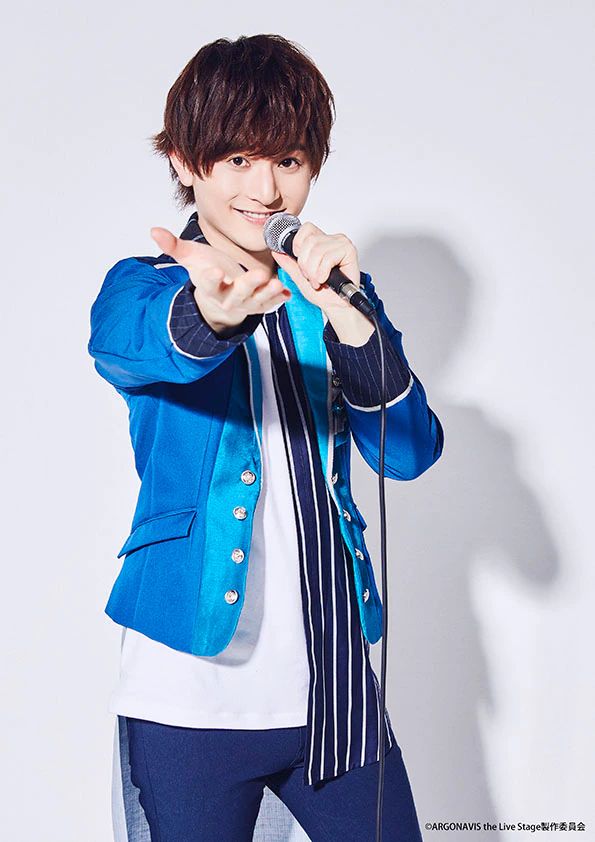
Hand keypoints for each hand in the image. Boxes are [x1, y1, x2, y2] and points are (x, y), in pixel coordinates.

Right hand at [150, 227, 291, 332]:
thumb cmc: (209, 270)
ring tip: (278, 285)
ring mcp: (246, 303)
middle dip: (247, 286)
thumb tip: (153, 230)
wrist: (223, 295)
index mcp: (210, 286)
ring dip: (268, 294)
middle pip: (237, 294)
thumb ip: (174, 246)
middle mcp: (228, 297)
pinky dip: (279, 299)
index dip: (210, 278)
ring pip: (257, 301)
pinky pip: (271, 304)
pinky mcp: (260, 304)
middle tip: (257, 275)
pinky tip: (288, 293)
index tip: (214, 271)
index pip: (208, 283)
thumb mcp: (191, 258)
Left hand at [270, 222, 359, 312]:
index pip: (306, 228)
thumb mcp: (299, 276)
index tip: (300, 261)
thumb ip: (288, 263)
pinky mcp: (349, 251)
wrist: (335, 306)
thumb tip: (276, 251)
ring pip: (317, 250)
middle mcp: (333, 239)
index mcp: (322, 241)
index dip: (298, 244)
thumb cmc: (322, 293)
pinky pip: (328, 257)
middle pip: (310, 241)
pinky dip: (323, 272)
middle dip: (305, 264)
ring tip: (318, 280)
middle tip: (310, 277)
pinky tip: (325, 279)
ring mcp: (342, 243)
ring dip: (314, 271)